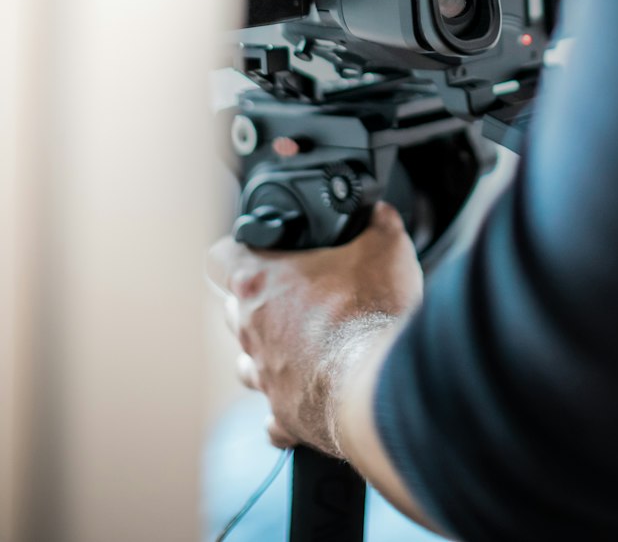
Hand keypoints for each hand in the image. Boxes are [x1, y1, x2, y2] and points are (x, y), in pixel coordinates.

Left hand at [209, 204, 422, 455]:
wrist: (380, 381)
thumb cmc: (371, 312)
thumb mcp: (386, 248)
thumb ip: (378, 223)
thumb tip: (380, 213)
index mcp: (261, 282)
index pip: (221, 257)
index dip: (236, 249)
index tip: (254, 249)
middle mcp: (251, 329)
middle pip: (231, 309)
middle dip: (256, 301)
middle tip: (294, 294)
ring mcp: (264, 375)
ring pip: (246, 363)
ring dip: (267, 353)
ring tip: (300, 345)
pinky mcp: (284, 414)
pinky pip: (273, 415)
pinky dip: (287, 406)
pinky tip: (310, 394)